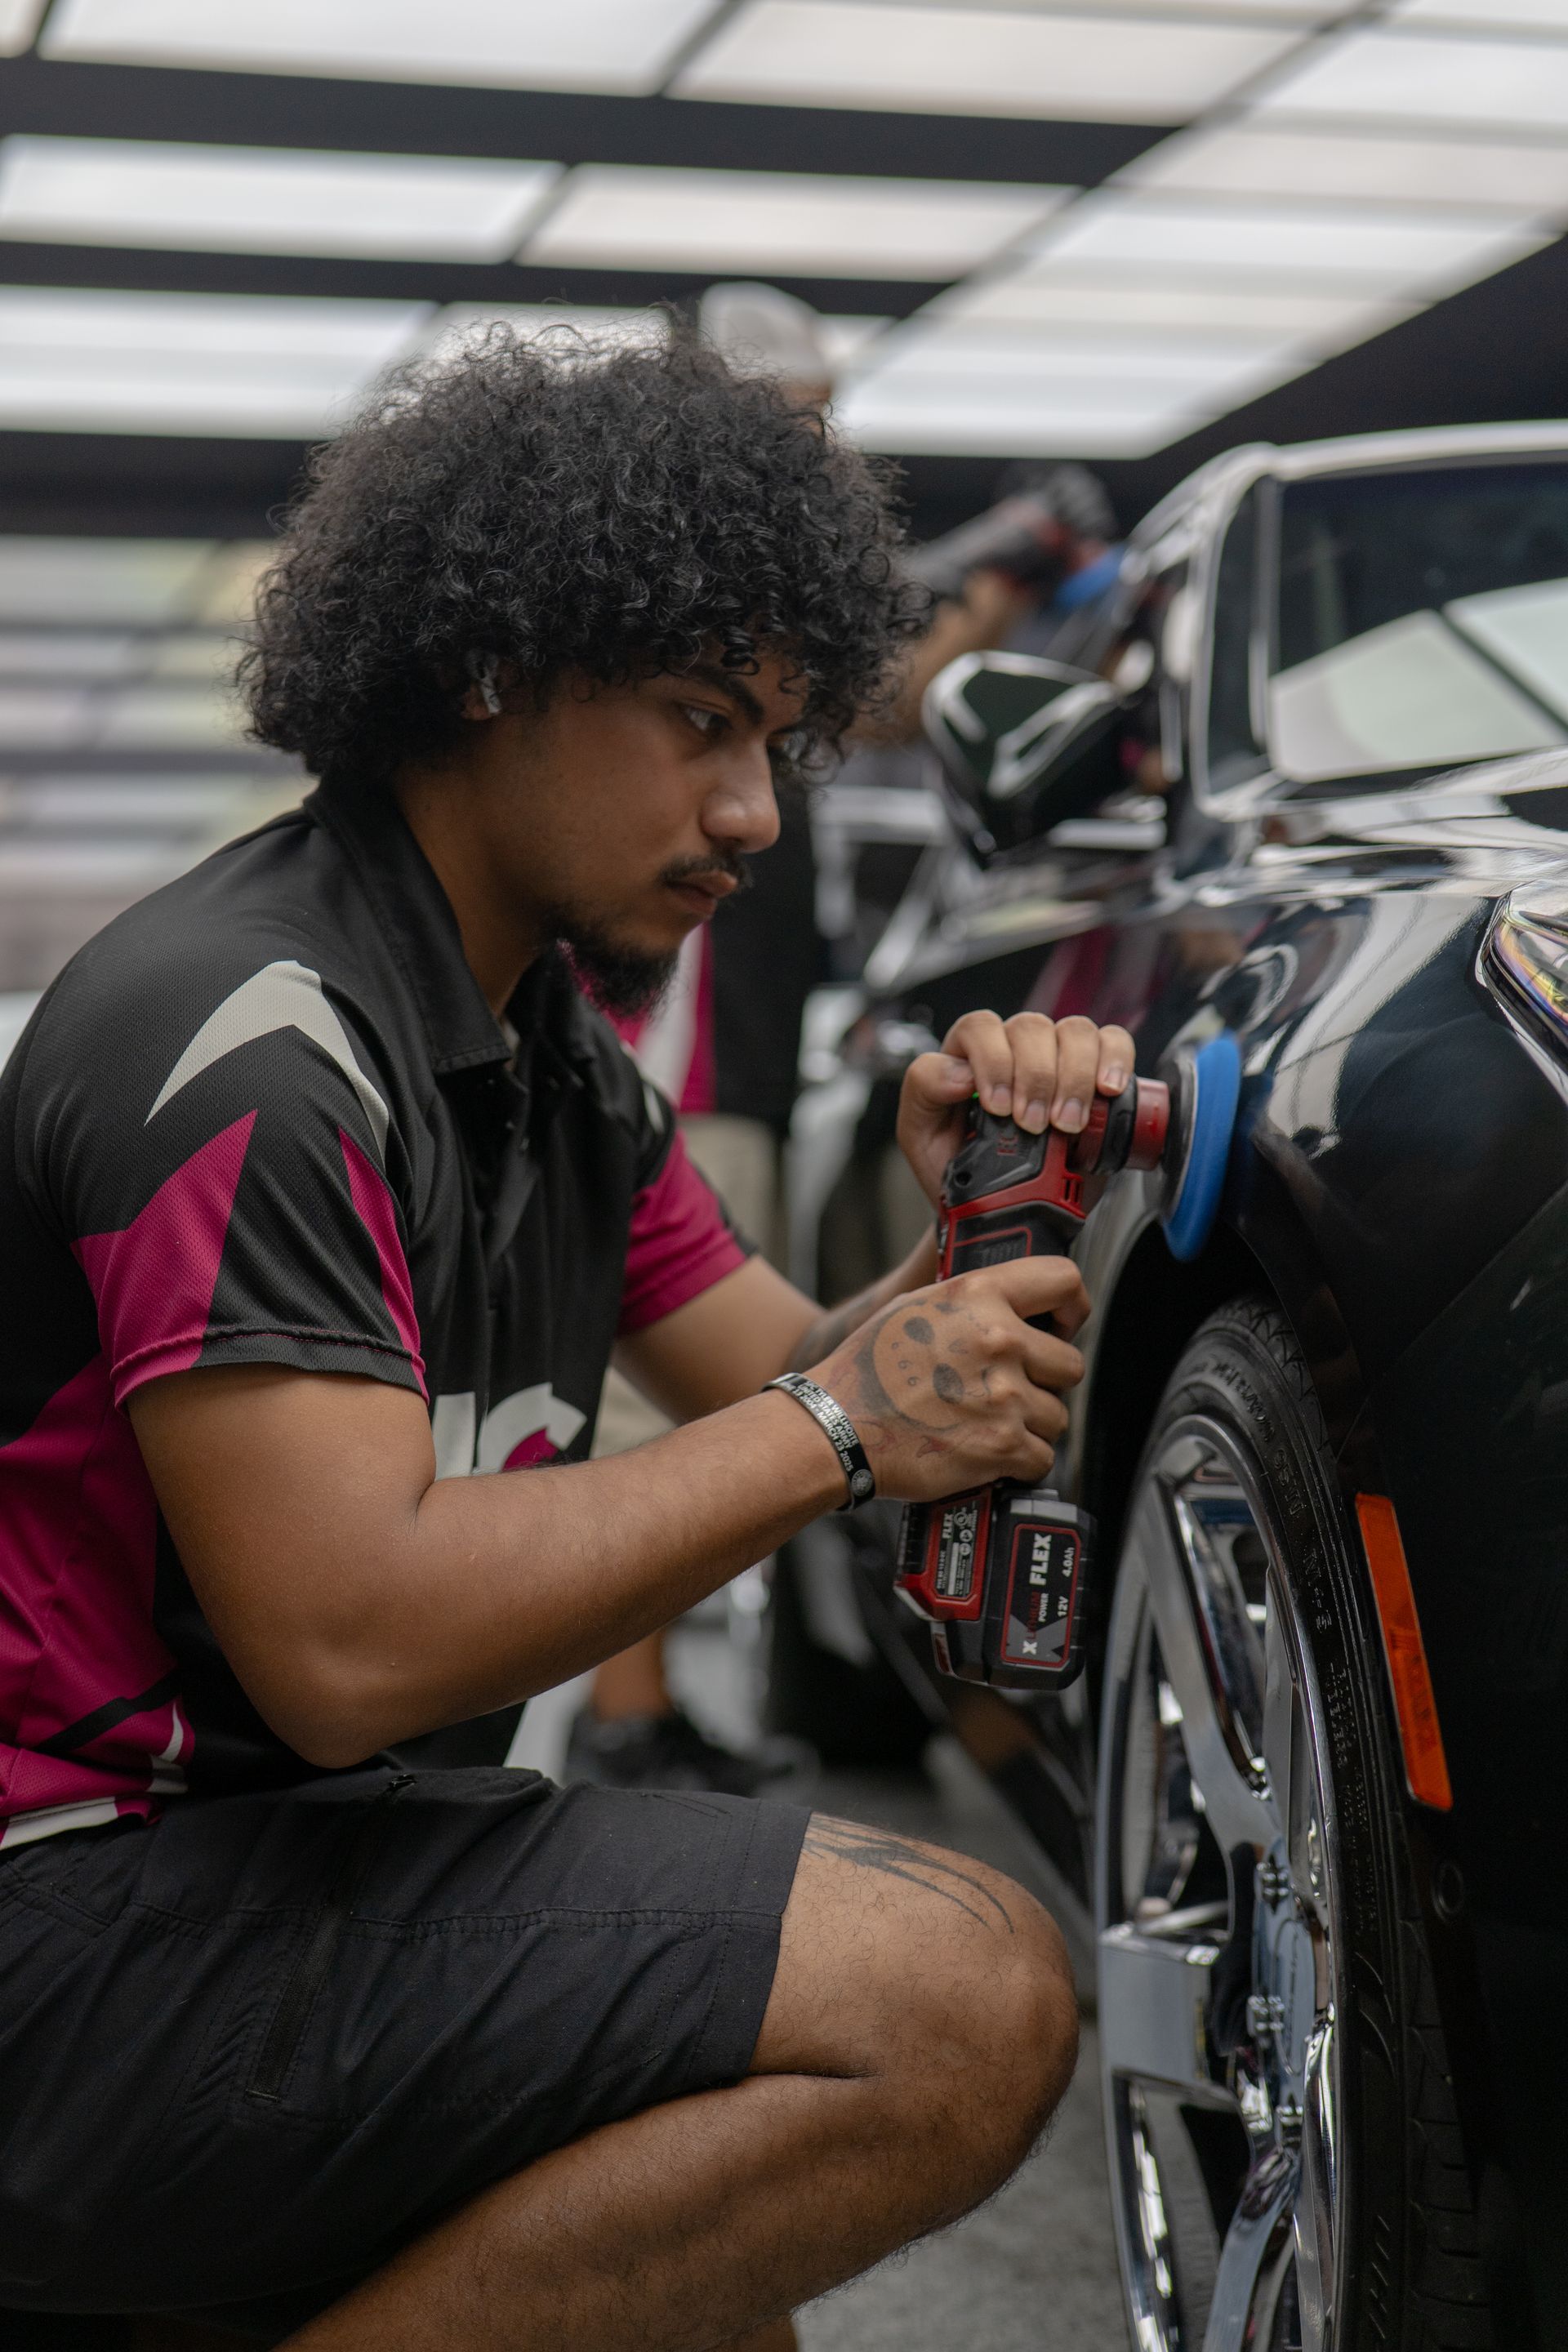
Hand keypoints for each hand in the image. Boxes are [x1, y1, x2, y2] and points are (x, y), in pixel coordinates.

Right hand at [806, 1254, 1088, 1504]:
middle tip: (1008, 1390)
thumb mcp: (916, 1306)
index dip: (1072, 1307)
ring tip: (986, 1423)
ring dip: (1030, 1425)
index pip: (1065, 1280)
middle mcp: (998, 1339)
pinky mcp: (1003, 1445)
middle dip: (1045, 1382)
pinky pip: (1043, 1456)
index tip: (1062, 1326)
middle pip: (1070, 1364)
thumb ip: (973, 1301)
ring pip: (1058, 1415)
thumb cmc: (868, 1370)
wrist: (836, 1429)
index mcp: (979, 1296)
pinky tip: (984, 1452)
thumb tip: (1021, 1308)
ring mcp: (1004, 1395)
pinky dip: (1018, 1462)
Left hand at [897, 1009, 1134, 1209]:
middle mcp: (1013, 1047)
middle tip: (1034, 1125)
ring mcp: (1055, 1056)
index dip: (992, 1061)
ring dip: (1074, 1077)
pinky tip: (1108, 1089)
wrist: (991, 1204)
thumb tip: (959, 1072)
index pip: (980, 1027)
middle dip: (1037, 1078)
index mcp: (967, 1052)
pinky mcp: (1092, 1074)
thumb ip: (924, 1092)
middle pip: (1032, 1027)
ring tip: (1068, 1123)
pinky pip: (1112, 1042)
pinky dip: (1115, 1060)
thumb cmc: (953, 1163)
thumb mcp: (919, 1132)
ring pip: (1074, 1032)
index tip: (999, 1108)